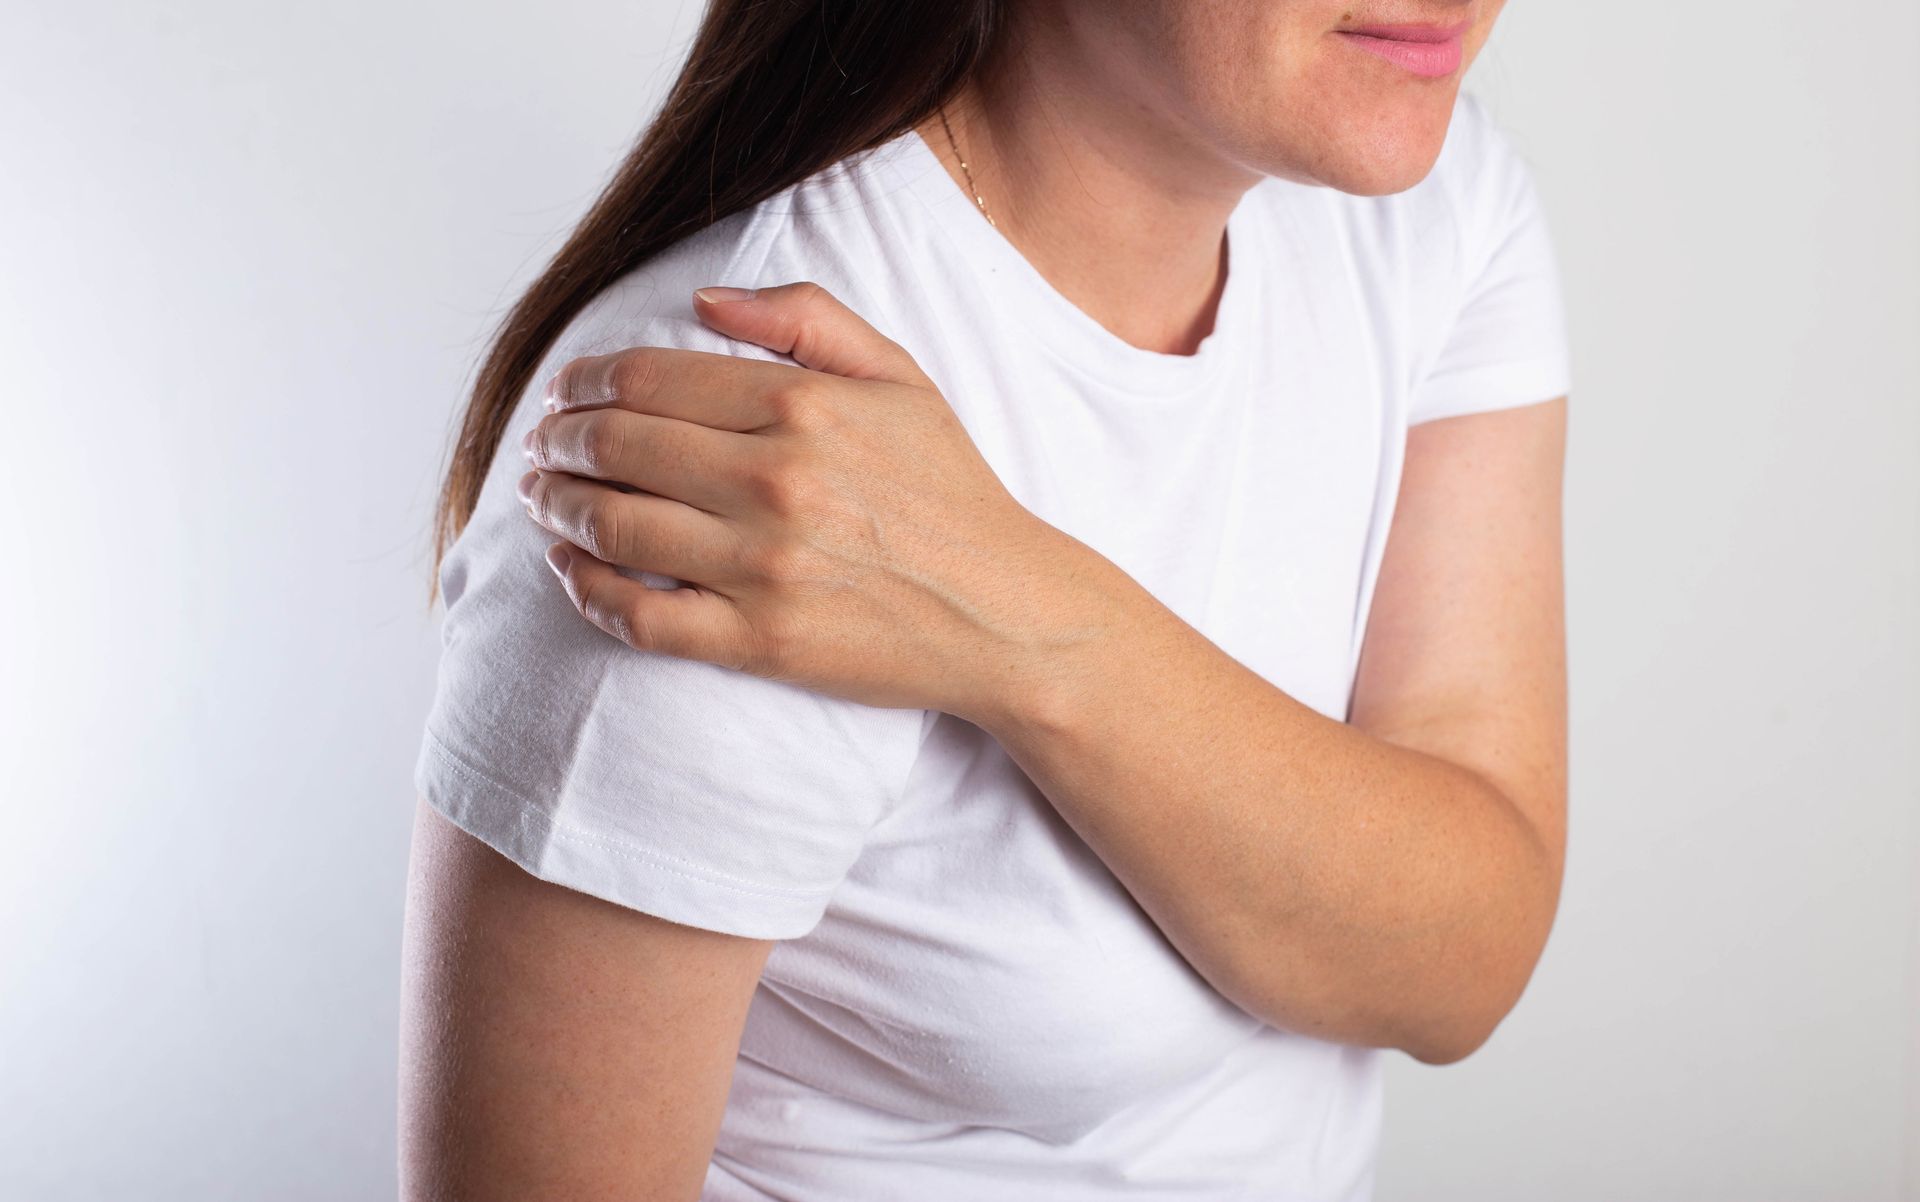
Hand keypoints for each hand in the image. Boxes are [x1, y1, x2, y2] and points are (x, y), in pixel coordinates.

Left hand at [516, 281, 1090, 725]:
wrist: (1005, 612)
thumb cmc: (951, 494)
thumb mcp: (900, 377)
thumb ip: (806, 319)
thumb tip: (705, 303)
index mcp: (803, 407)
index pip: (649, 379)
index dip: (586, 381)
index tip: (567, 390)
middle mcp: (774, 482)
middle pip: (616, 447)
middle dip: (559, 441)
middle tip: (543, 446)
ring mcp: (761, 567)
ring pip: (612, 528)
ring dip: (557, 508)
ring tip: (544, 498)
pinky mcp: (757, 641)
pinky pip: (638, 616)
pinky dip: (586, 591)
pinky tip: (571, 570)